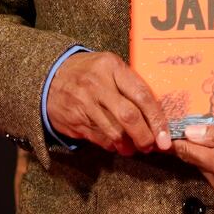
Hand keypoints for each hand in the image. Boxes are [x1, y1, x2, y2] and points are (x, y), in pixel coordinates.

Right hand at [47, 51, 170, 154]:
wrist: (48, 77)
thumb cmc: (88, 72)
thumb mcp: (108, 66)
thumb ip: (129, 83)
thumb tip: (156, 111)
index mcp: (112, 67)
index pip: (141, 95)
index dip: (157, 118)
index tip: (165, 135)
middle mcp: (98, 85)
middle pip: (129, 117)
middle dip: (145, 136)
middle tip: (152, 146)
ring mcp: (85, 104)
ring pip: (114, 132)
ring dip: (129, 145)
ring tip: (136, 148)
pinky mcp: (75, 121)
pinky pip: (100, 139)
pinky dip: (113, 145)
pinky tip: (118, 145)